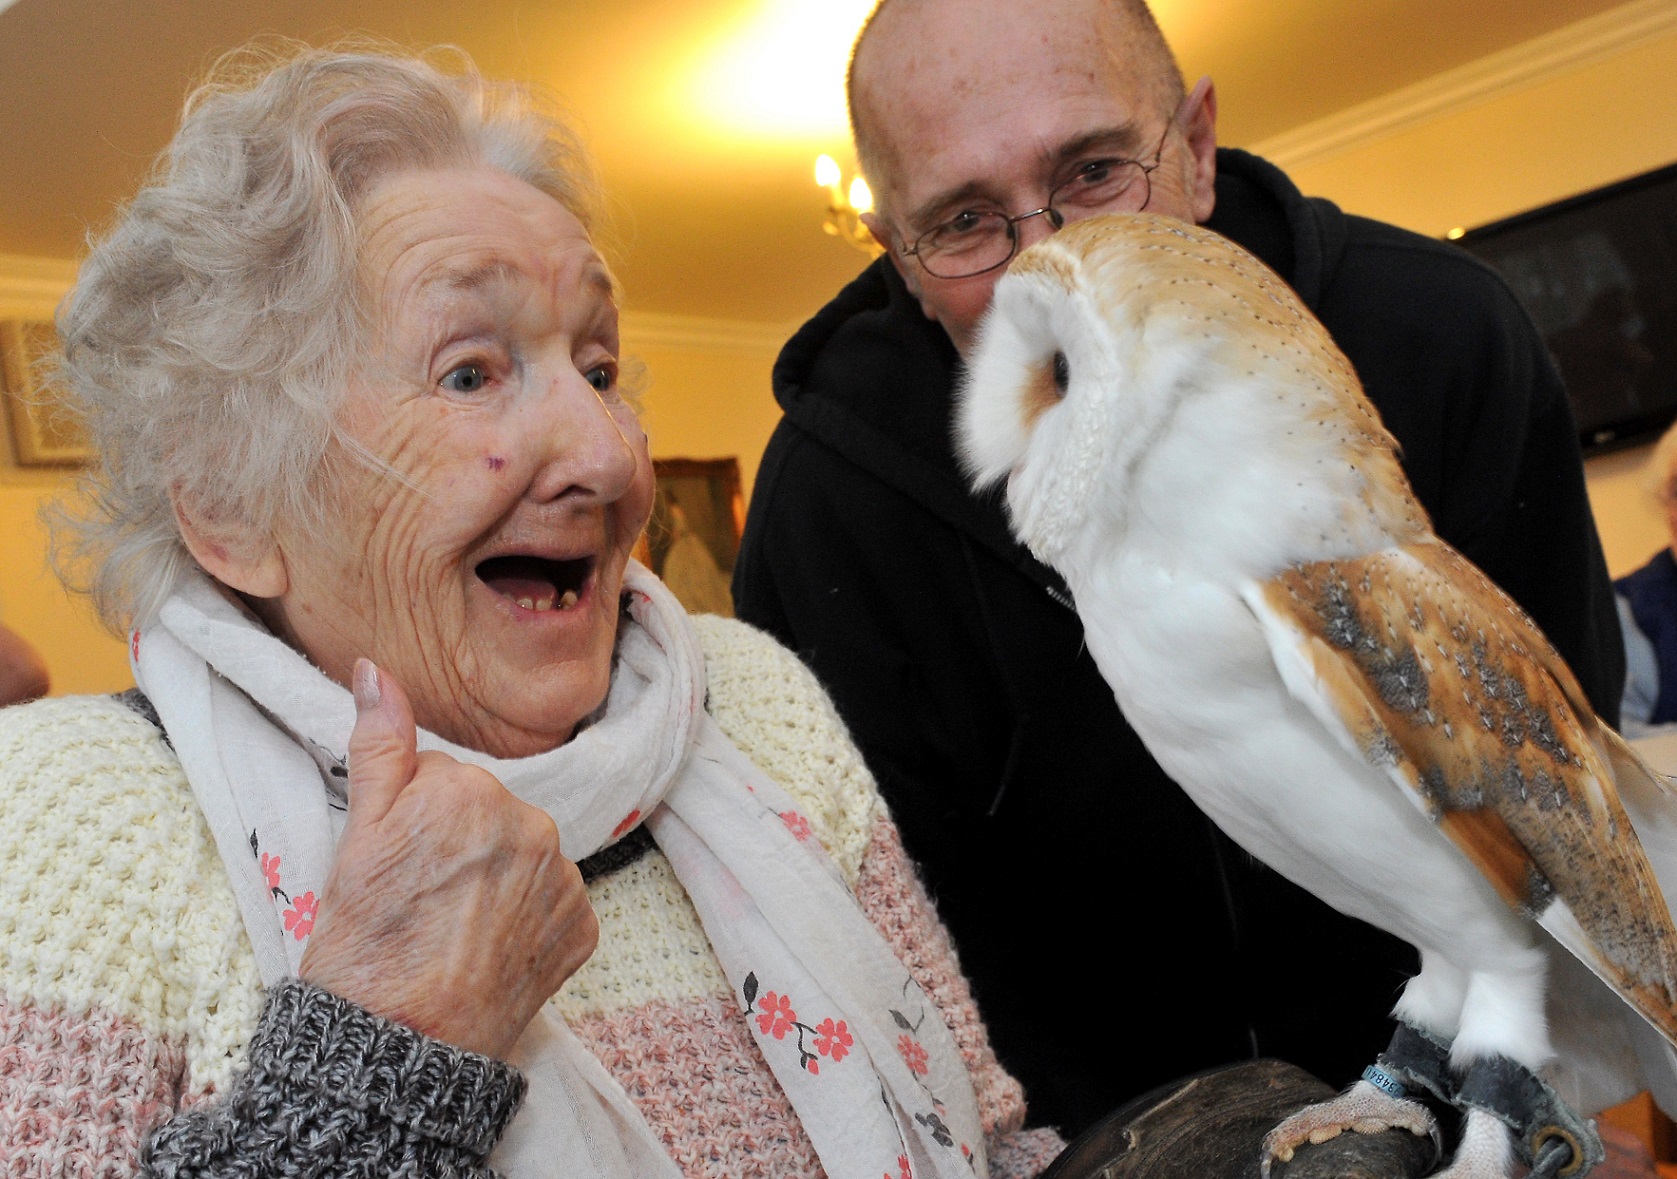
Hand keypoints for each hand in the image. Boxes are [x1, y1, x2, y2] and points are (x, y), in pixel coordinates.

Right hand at [298, 658, 597, 1058]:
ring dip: (493, 879)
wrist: (402, 1046)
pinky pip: (551, 901)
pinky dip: (523, 920)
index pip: (444, 780)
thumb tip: (375, 671)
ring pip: (521, 854)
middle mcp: (531, 823)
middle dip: (456, 845)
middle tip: (418, 902)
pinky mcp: (584, 926)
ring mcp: (563, 878)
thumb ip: (379, 744)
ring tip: (449, 929)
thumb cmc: (365, 946)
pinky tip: (484, 949)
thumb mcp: (357, 838)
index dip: (412, 822)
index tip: (397, 866)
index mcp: (471, 790)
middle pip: (487, 814)